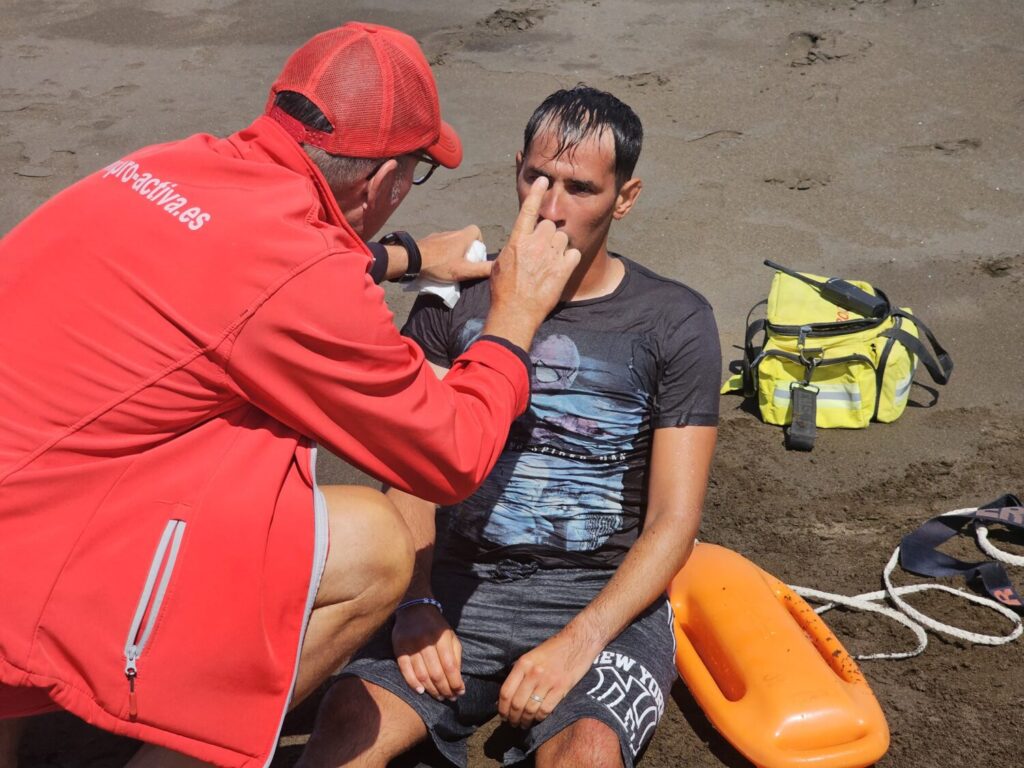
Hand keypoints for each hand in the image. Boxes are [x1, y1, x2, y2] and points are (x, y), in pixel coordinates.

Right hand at [392, 604, 464, 700]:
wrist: (415, 609)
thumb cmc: (437, 627)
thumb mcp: (451, 637)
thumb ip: (455, 657)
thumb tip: (458, 681)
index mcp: (442, 637)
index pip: (450, 666)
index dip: (456, 683)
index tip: (460, 692)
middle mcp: (426, 641)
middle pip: (436, 673)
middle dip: (445, 689)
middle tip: (449, 698)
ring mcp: (411, 645)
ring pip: (422, 675)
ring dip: (431, 690)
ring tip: (439, 697)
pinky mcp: (399, 648)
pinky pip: (405, 670)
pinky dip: (413, 684)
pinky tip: (421, 691)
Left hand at [417, 226, 491, 282]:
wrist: (412, 260)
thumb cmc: (439, 265)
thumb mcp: (463, 270)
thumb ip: (482, 269)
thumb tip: (498, 267)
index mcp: (462, 236)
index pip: (476, 230)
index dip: (479, 242)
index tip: (475, 255)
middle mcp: (451, 232)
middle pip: (464, 237)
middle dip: (466, 250)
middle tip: (463, 264)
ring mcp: (438, 235)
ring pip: (450, 241)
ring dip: (452, 251)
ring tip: (448, 266)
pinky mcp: (427, 241)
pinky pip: (438, 245)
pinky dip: (440, 252)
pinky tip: (436, 264)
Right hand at [484, 178, 581, 349]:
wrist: (515, 313)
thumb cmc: (503, 292)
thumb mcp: (500, 265)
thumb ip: (512, 249)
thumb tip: (517, 245)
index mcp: (517, 241)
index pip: (528, 210)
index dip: (536, 193)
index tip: (543, 180)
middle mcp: (535, 244)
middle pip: (549, 225)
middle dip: (547, 235)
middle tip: (542, 252)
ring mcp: (550, 256)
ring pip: (562, 238)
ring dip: (558, 247)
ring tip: (550, 263)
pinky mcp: (563, 269)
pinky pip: (574, 253)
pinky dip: (569, 260)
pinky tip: (561, 269)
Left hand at [498, 632, 594, 728]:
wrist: (578, 641)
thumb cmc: (554, 648)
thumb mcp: (532, 655)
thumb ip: (520, 672)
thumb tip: (508, 694)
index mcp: (523, 664)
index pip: (506, 692)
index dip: (502, 708)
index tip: (503, 715)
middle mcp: (533, 673)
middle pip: (517, 704)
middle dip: (513, 717)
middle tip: (513, 723)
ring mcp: (548, 681)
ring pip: (530, 709)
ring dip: (525, 720)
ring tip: (524, 724)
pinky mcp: (562, 688)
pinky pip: (546, 709)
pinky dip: (539, 718)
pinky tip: (537, 718)